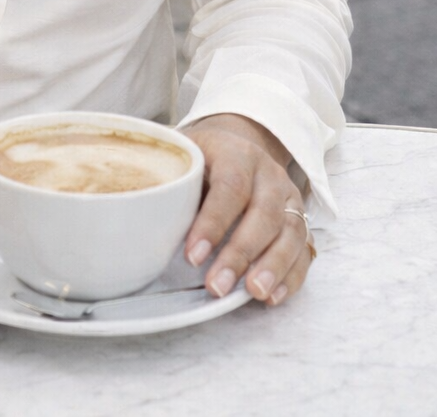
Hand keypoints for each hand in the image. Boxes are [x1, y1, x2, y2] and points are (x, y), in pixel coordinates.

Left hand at [181, 114, 313, 307]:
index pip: (230, 185)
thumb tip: (133, 200)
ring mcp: (289, 198)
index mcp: (237, 152)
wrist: (240, 141)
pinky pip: (303, 250)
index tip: (192, 255)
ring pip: (291, 232)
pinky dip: (292, 275)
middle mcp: (269, 174)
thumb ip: (165, 172)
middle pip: (264, 213)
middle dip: (241, 253)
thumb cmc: (204, 155)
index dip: (213, 222)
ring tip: (253, 294)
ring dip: (273, 267)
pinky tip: (272, 296)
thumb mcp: (185, 152)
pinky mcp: (299, 221)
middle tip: (217, 286)